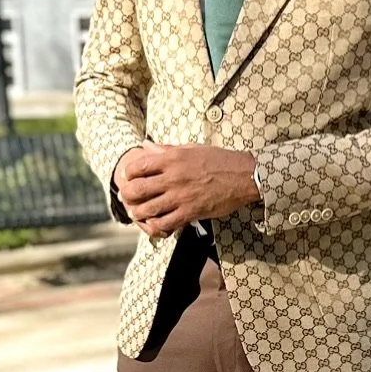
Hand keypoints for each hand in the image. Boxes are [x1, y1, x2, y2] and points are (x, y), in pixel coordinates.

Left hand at [113, 143, 259, 237]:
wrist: (243, 176)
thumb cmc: (219, 160)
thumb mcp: (191, 149)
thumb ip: (166, 149)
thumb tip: (146, 146)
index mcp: (172, 159)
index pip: (138, 166)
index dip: (128, 173)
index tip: (128, 177)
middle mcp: (173, 178)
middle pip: (137, 190)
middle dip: (127, 196)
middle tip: (127, 198)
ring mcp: (181, 197)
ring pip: (147, 209)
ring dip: (138, 213)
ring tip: (137, 213)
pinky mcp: (190, 212)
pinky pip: (165, 223)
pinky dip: (155, 226)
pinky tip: (154, 223)